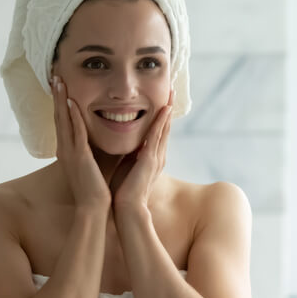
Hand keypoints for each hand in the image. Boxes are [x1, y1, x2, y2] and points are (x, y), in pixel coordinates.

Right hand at [52, 76, 110, 208]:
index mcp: (69, 149)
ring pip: (64, 120)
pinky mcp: (79, 157)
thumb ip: (96, 145)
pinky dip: (73, 117)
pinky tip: (72, 103)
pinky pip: (75, 133)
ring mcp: (70, 152)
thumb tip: (108, 131)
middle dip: (58, 96)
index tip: (61, 85)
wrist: (95, 207)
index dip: (61, 102)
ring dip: (62, 100)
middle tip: (55, 76)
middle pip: (59, 116)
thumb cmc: (97, 186)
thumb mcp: (95, 160)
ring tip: (59, 81)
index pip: (64, 121)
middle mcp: (65, 148)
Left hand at [111, 93, 173, 210]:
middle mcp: (158, 155)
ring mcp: (156, 156)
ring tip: (171, 93)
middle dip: (169, 108)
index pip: (158, 132)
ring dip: (167, 110)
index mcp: (152, 157)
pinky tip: (164, 109)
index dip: (161, 115)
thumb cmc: (123, 190)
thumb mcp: (127, 166)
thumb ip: (130, 155)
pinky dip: (161, 121)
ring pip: (164, 128)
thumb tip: (127, 145)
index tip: (163, 99)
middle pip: (165, 126)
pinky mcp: (151, 159)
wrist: (126, 208)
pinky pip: (157, 136)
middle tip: (173, 89)